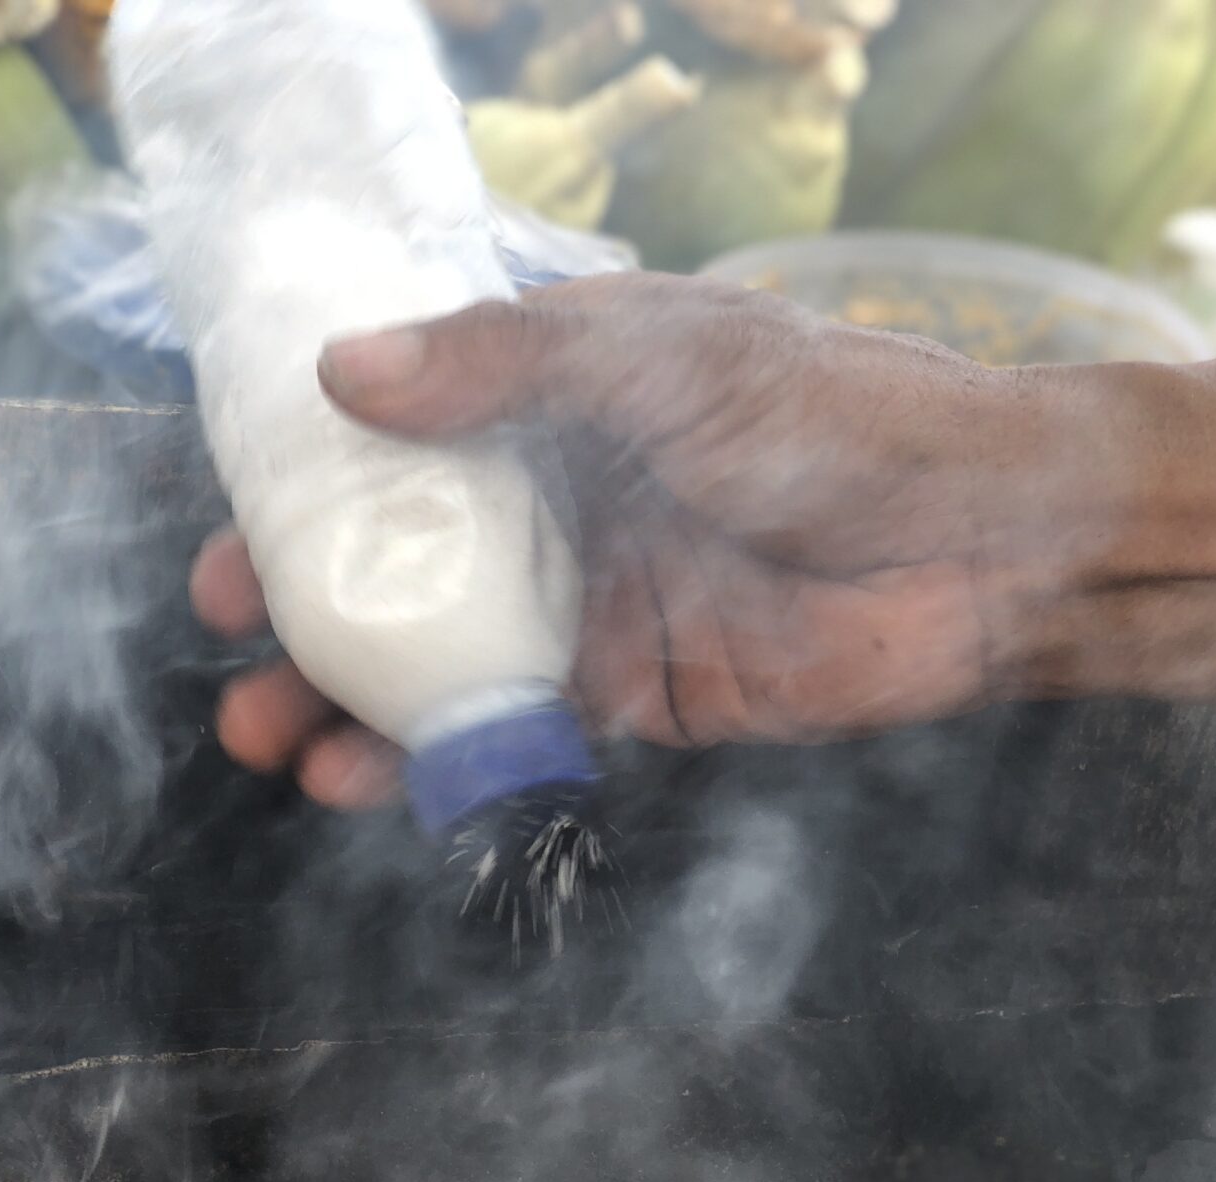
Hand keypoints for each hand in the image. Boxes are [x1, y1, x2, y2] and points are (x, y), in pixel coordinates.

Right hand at [190, 272, 1033, 807]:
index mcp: (556, 401)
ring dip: (351, 704)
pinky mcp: (637, 702)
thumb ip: (506, 368)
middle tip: (231, 648)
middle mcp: (561, 505)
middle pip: (403, 563)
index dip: (308, 483)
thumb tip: (344, 374)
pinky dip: (440, 765)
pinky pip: (516, 738)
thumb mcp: (660, 362)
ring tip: (269, 739)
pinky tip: (368, 784)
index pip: (402, 438)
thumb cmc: (837, 417)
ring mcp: (592, 608)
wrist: (984, 545)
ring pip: (442, 662)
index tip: (232, 527)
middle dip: (306, 610)